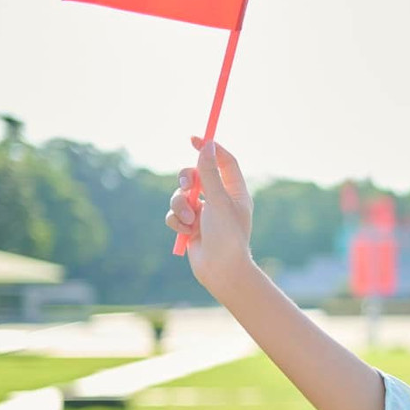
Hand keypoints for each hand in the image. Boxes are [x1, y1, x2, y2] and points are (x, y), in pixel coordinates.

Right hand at [165, 136, 253, 296]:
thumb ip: (209, 173)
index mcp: (234, 191)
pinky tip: (188, 233)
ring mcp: (204, 213)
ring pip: (181, 195)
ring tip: (190, 221)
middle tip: (188, 187)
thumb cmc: (226, 236)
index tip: (193, 138)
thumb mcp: (218, 201)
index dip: (210, 148)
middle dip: (187, 180)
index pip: (223, 161)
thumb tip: (207, 145)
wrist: (220, 270)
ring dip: (181, 206)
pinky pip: (174, 213)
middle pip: (197, 175)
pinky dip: (178, 221)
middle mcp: (219, 200)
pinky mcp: (190, 226)